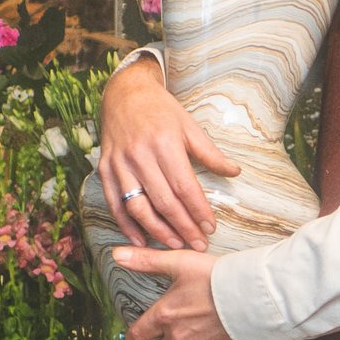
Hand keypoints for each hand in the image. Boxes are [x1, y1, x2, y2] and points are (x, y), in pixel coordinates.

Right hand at [100, 56, 236, 250]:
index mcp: (164, 144)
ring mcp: (120, 164)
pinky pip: (114, 204)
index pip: (185, 187)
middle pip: (164, 202)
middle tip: (198, 244)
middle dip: (184, 227)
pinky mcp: (105, 169)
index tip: (210, 228)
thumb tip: (234, 172)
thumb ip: (210, 153)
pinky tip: (141, 241)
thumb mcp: (189, 126)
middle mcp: (140, 156)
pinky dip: (126, 226)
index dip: (199, 211)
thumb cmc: (161, 110)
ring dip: (157, 231)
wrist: (125, 93)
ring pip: (138, 207)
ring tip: (176, 245)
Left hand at [118, 249, 244, 339]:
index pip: (138, 336)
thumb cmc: (219, 277)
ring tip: (207, 330)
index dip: (134, 339)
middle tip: (177, 335)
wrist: (257, 296)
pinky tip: (224, 335)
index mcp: (165, 316)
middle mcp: (178, 338)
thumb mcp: (180, 262)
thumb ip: (147, 261)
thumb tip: (116, 254)